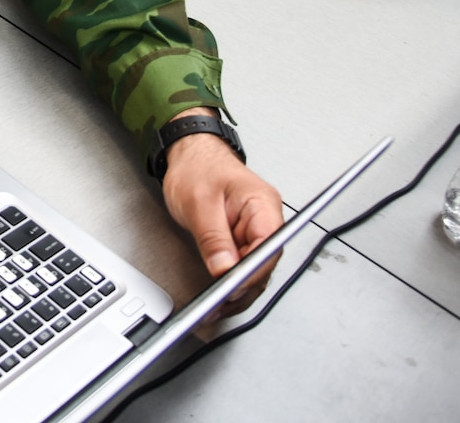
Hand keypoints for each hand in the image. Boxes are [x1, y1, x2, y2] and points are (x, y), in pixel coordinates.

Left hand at [160, 113, 283, 317]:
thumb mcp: (199, 203)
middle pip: (264, 265)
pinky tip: (217, 294)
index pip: (269, 247)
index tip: (233, 288)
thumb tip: (224, 270)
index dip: (253, 273)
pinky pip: (241, 266)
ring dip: (236, 290)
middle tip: (218, 305)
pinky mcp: (241, 239)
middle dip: (243, 288)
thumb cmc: (197, 167)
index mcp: (262, 205)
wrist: (189, 154)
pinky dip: (230, 281)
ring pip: (254, 270)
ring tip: (215, 306)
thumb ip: (214, 238)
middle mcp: (265, 220)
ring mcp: (254, 231)